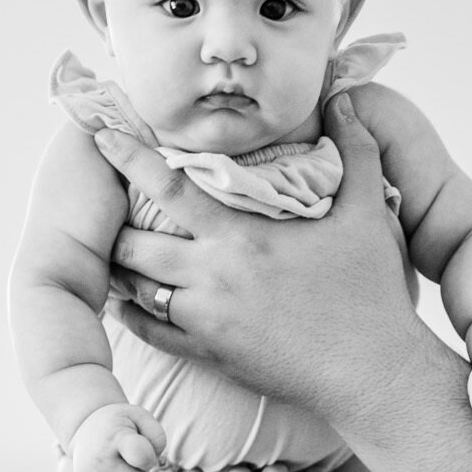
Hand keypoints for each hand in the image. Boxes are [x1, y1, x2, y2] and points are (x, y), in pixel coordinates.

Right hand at [69, 402, 167, 471]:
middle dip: (143, 471)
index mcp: (115, 438)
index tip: (141, 448)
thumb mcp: (140, 417)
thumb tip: (154, 460)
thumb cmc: (120, 424)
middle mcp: (100, 459)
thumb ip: (157, 435)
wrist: (85, 429)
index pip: (142, 458)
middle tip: (133, 459)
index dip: (150, 457)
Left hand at [95, 97, 425, 417]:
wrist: (372, 372)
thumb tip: (346, 99)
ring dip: (120, 269)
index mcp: (242, 237)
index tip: (101, 137)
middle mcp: (213, 277)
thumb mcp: (367, 215)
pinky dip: (133, 315)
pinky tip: (126, 302)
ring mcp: (207, 321)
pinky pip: (152, 333)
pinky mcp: (210, 356)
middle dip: (111, 225)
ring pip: (137, 290)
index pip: (170, 187)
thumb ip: (356, 151)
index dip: (130, 159)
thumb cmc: (371, 293)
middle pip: (134, 245)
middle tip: (99, 207)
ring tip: (108, 251)